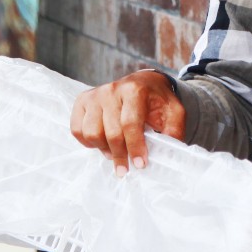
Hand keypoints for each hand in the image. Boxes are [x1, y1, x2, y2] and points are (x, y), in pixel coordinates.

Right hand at [70, 69, 185, 173]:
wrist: (143, 82)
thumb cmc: (157, 99)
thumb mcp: (173, 110)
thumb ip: (174, 129)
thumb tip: (168, 151)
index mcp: (134, 90)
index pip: (130, 123)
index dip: (135, 146)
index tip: (140, 164)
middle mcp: (111, 90)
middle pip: (111, 131)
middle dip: (120, 155)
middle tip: (126, 169)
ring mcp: (94, 95)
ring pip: (91, 132)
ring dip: (104, 149)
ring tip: (115, 154)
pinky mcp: (82, 101)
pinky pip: (77, 129)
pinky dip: (88, 142)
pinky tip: (102, 144)